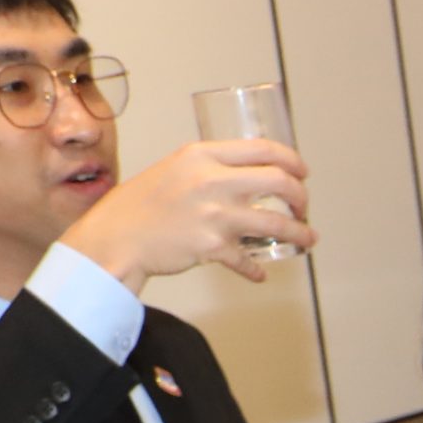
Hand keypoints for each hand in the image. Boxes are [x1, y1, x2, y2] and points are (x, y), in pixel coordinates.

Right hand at [64, 140, 314, 290]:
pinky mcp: (212, 246)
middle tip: (302, 207)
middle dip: (301, 197)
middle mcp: (212, 181)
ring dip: (300, 234)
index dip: (292, 160)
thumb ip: (208, 168)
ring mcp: (215, 215)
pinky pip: (248, 260)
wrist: (116, 237)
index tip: (302, 173)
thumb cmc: (141, 204)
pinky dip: (256, 269)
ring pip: (277, 224)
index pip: (263, 149)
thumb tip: (246, 175)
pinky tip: (259, 273)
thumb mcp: (175, 169)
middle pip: (280, 183)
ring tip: (307, 239)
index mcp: (203, 156)